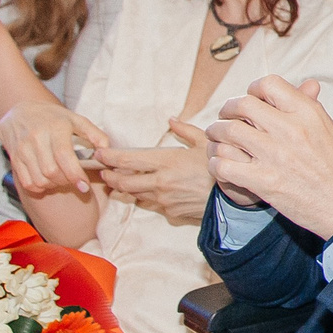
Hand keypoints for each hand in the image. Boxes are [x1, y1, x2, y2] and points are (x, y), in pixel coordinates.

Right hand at [0, 100, 109, 197]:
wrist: (19, 111)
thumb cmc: (52, 117)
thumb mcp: (75, 119)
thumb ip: (94, 134)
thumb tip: (106, 151)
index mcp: (56, 127)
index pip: (64, 156)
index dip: (75, 174)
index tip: (84, 186)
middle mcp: (37, 138)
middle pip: (51, 172)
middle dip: (66, 181)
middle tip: (73, 179)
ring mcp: (23, 149)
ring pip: (39, 179)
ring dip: (53, 185)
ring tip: (60, 179)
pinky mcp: (14, 158)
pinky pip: (26, 182)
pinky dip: (38, 187)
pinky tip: (46, 180)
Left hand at [91, 121, 213, 224]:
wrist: (234, 199)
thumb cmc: (221, 167)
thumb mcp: (206, 143)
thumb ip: (185, 130)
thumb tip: (172, 120)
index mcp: (166, 161)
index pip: (127, 160)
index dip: (109, 157)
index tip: (99, 154)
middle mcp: (160, 182)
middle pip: (123, 182)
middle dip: (109, 176)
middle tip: (103, 171)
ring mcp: (163, 199)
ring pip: (135, 195)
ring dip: (125, 188)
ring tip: (119, 181)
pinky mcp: (170, 212)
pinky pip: (152, 204)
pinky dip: (146, 197)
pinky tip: (148, 192)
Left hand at [204, 76, 332, 239]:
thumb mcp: (331, 130)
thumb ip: (312, 107)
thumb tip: (307, 84)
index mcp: (308, 113)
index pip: (268, 84)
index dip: (253, 90)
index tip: (251, 101)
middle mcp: (290, 129)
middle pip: (242, 105)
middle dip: (227, 110)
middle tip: (225, 119)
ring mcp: (274, 155)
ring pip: (227, 131)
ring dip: (217, 134)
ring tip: (217, 140)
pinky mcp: (263, 182)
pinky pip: (224, 164)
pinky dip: (216, 163)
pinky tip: (220, 166)